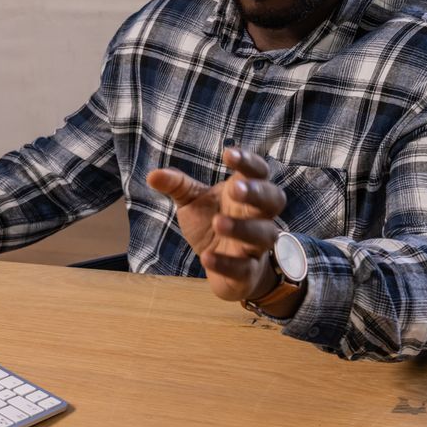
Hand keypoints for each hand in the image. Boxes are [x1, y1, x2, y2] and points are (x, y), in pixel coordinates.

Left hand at [147, 148, 286, 301]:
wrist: (222, 267)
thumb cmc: (212, 222)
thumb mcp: (192, 202)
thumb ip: (177, 186)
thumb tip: (152, 175)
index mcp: (245, 192)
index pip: (258, 171)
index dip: (248, 161)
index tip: (228, 154)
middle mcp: (258, 216)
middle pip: (274, 199)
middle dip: (257, 193)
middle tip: (234, 189)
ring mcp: (256, 245)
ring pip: (265, 234)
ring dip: (244, 228)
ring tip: (218, 223)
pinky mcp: (248, 272)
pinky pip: (244, 267)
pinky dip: (227, 263)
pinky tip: (206, 257)